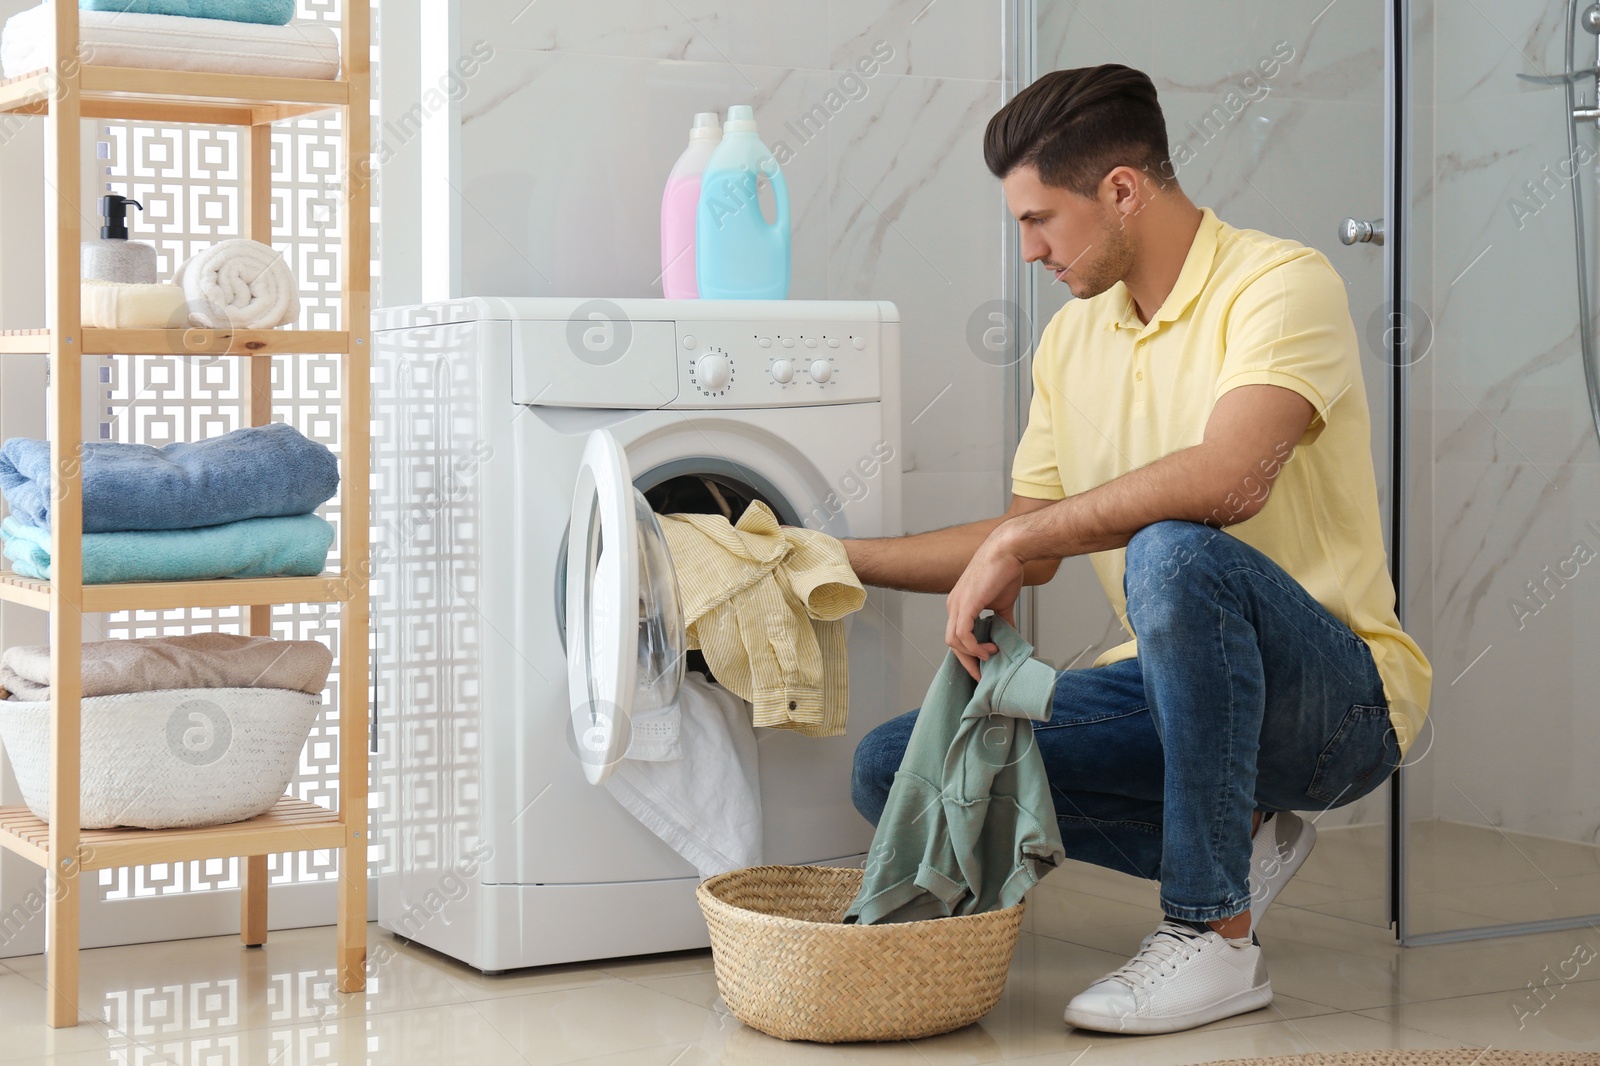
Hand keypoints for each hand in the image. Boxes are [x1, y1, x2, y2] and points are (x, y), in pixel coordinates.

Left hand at [945, 533, 1025, 680]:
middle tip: (982, 675)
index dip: (967, 654)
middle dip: (967, 662)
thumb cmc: (1004, 570)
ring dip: (972, 655)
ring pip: (954, 641)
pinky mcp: (965, 604)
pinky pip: (962, 634)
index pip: (956, 636)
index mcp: (960, 604)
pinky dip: (974, 647)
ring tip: (991, 655)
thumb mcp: (1002, 603)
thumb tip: (1009, 637)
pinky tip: (988, 649)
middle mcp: (954, 605)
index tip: (981, 668)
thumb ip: (1002, 621)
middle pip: (952, 643)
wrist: (1008, 550)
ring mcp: (957, 604)